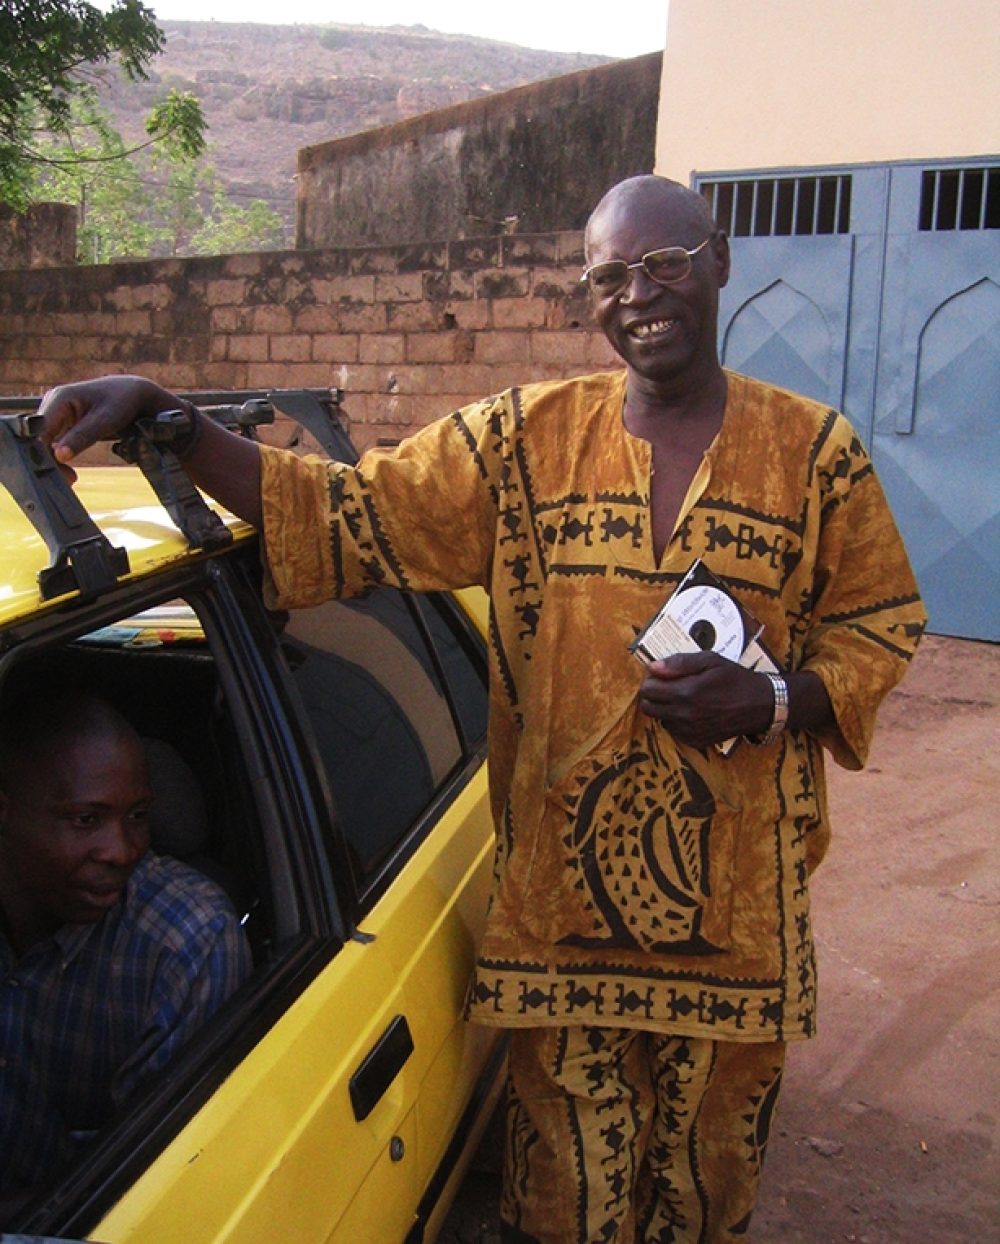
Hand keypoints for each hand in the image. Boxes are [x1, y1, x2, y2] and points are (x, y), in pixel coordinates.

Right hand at [37, 375, 182, 481]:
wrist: (134, 394)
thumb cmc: (122, 400)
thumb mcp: (106, 420)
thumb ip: (82, 436)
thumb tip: (59, 455)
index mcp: (59, 398)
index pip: (39, 430)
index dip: (42, 451)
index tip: (55, 471)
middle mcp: (53, 406)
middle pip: (39, 438)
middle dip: (50, 460)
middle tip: (69, 478)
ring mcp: (56, 416)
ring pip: (46, 444)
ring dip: (55, 462)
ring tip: (71, 477)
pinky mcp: (63, 425)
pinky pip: (55, 444)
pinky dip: (61, 459)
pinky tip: (70, 471)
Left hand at [638, 651, 773, 747]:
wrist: (760, 705)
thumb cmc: (735, 678)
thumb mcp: (710, 661)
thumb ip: (680, 663)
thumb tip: (652, 667)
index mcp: (686, 692)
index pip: (647, 690)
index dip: (651, 680)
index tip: (661, 675)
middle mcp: (684, 715)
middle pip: (648, 708)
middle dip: (653, 695)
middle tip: (667, 686)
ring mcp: (689, 731)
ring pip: (659, 720)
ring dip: (665, 708)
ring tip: (683, 698)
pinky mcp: (696, 741)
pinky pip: (674, 731)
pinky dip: (677, 721)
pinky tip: (692, 711)